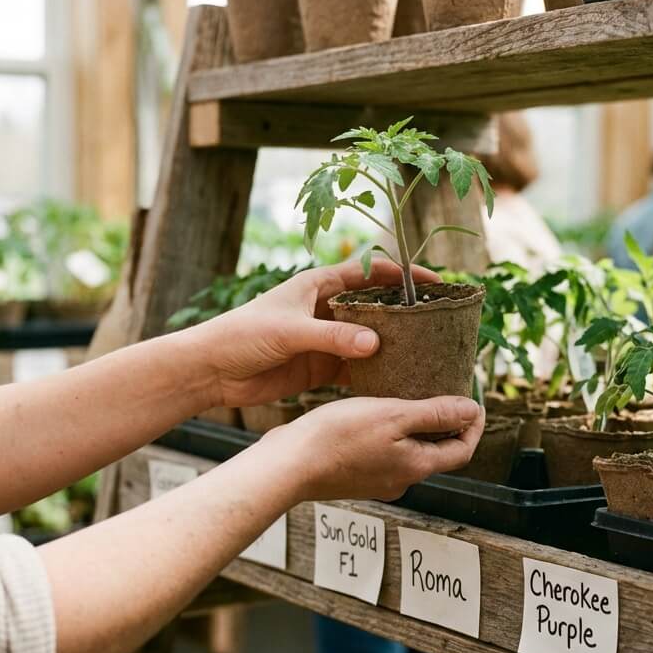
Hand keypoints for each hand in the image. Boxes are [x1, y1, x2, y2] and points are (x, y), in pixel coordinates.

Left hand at [188, 259, 439, 409]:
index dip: (403, 274)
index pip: (370, 272)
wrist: (213, 370)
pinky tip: (400, 380)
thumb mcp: (291, 331)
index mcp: (319, 284)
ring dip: (395, 345)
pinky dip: (377, 373)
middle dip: (406, 312)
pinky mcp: (321, 367)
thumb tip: (376, 343)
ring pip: (371, 338)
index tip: (434, 283)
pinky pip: (357, 368)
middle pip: (376, 305)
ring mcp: (326, 338)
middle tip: (440, 321)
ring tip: (428, 353)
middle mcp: (327, 308)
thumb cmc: (244, 335)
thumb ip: (333, 337)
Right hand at [265, 396, 484, 502]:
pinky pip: (384, 452)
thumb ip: (435, 414)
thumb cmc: (337, 438)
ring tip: (409, 397)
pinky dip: (390, 433)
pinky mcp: (355, 474)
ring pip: (409, 452)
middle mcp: (400, 479)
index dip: (474, 426)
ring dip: (415, 428)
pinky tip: (375, 412)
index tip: (474, 402)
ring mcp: (377, 480)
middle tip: (443, 393)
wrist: (288, 464)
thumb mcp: (393, 415)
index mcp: (416, 467)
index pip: (462, 451)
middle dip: (445, 425)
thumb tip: (472, 412)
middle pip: (437, 452)